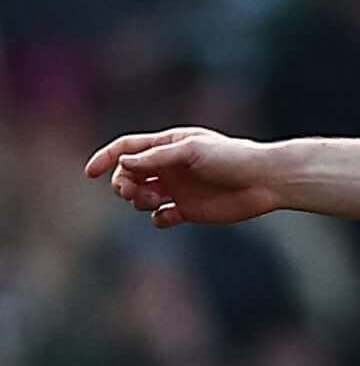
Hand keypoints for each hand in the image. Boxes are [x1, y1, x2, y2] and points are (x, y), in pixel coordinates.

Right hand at [85, 128, 280, 226]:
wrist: (264, 180)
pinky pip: (162, 218)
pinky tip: (168, 216)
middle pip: (129, 175)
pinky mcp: (189, 211)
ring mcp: (178, 190)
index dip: (106, 159)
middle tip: (131, 191)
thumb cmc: (231, 157)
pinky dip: (158, 219)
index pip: (127, 149)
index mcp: (167, 146)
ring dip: (139, 200)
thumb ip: (158, 157)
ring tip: (155, 201)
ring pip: (142, 197)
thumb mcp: (192, 151)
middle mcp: (169, 167)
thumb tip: (125, 162)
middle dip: (123, 183)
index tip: (90, 173)